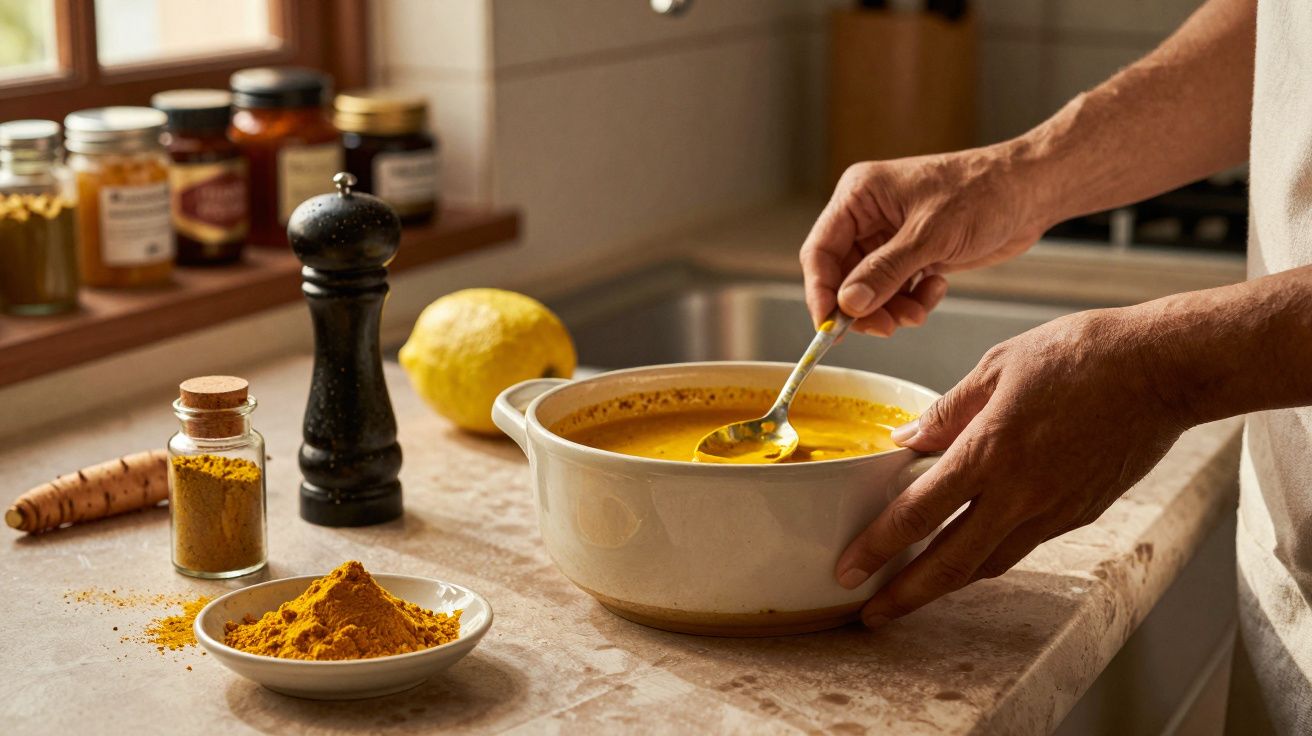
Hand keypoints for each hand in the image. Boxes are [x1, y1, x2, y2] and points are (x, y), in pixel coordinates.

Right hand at [801, 148, 1049, 335]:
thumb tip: (848, 305)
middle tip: (885, 329)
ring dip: (891, 308)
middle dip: (863, 307)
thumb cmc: (984, 192)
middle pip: (843, 275)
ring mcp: (890, 236)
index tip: (830, 328)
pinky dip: (912, 301)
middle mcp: (868, 215)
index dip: (821, 292)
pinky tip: (937, 288)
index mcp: (860, 196)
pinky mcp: (913, 253)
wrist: (1031, 191)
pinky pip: (896, 290)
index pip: (820, 251)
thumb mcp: (930, 235)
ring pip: (870, 289)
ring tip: (917, 312)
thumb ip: (885, 271)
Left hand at [834, 308, 1192, 626]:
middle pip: (950, 564)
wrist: (1163, 370)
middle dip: (904, 595)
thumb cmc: (1081, 354)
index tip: (848, 568)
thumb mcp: (998, 367)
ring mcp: (1053, 510)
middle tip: (869, 614)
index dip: (876, 548)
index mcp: (990, 451)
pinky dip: (988, 557)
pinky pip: (1022, 546)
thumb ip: (947, 411)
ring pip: (988, 564)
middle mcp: (1020, 492)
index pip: (918, 514)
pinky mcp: (1080, 515)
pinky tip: (968, 553)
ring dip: (945, 585)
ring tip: (911, 592)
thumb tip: (906, 442)